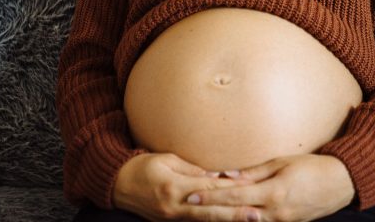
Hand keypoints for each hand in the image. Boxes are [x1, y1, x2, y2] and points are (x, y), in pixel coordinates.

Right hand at [112, 152, 259, 221]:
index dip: (231, 189)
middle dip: (235, 214)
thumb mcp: (167, 159)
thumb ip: (192, 169)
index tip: (250, 188)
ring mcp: (172, 218)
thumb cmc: (143, 166)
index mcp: (174, 187)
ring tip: (248, 221)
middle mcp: (174, 206)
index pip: (209, 188)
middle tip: (257, 215)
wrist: (118, 185)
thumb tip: (216, 175)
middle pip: (211, 212)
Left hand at [184, 154, 355, 221]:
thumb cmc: (312, 167)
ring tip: (201, 215)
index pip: (234, 195)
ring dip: (224, 219)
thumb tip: (227, 175)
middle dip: (210, 212)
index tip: (191, 195)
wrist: (340, 184)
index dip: (211, 196)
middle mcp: (275, 212)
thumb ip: (253, 172)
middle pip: (235, 213)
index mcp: (273, 192)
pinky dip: (242, 221)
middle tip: (188, 207)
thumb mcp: (282, 163)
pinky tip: (228, 218)